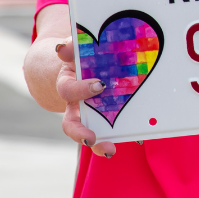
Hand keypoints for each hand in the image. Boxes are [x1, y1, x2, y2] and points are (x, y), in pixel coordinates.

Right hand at [55, 38, 116, 157]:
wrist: (78, 66)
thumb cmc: (79, 56)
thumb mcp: (75, 49)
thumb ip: (70, 46)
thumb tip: (62, 47)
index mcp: (68, 85)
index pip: (68, 90)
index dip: (81, 90)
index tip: (99, 86)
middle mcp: (75, 104)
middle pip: (71, 125)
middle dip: (79, 134)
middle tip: (91, 140)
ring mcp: (89, 114)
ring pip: (88, 134)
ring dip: (99, 144)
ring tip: (110, 151)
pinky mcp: (105, 118)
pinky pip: (111, 129)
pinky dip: (122, 134)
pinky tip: (137, 137)